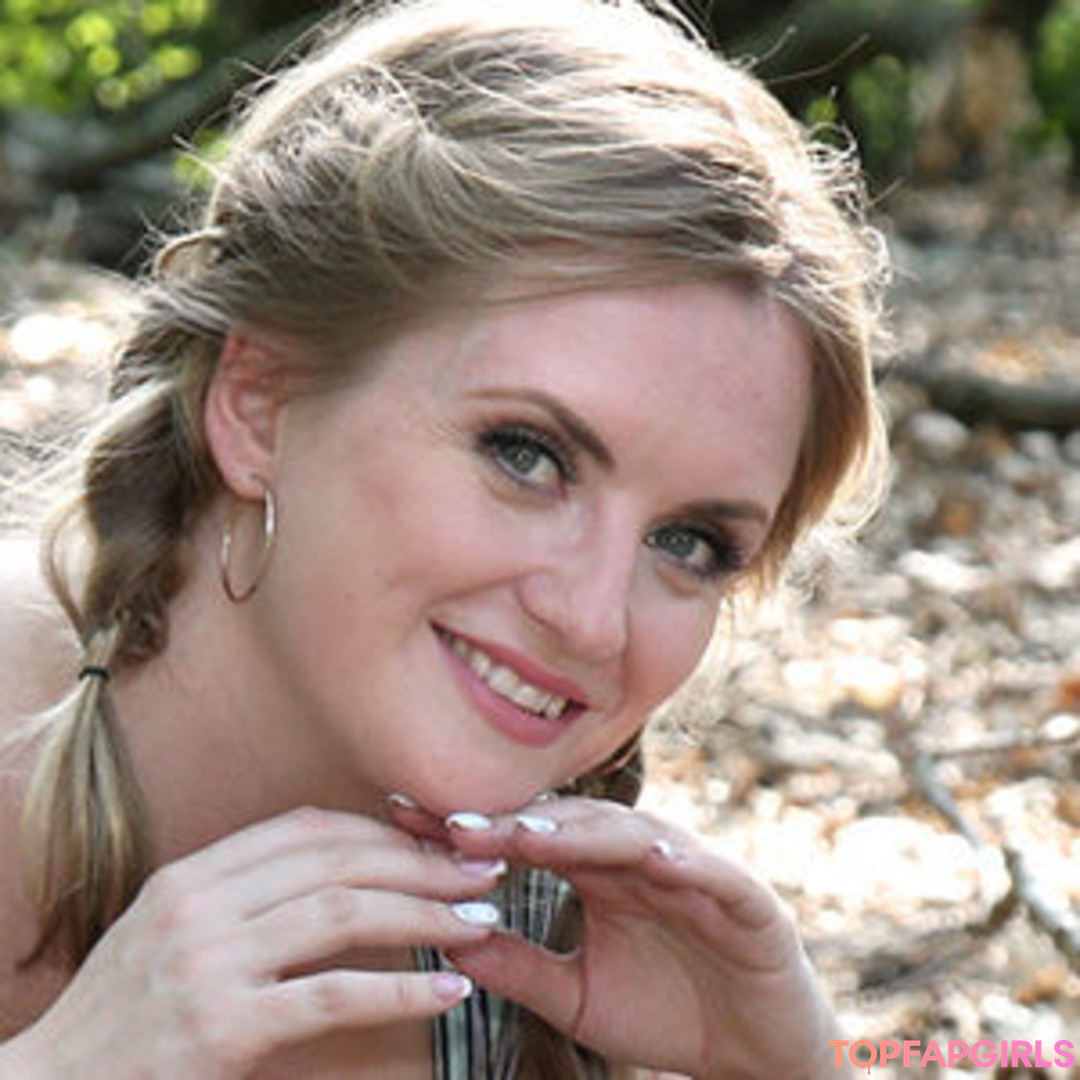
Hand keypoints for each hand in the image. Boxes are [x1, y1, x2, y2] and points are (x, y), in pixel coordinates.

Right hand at [12, 808, 504, 1078]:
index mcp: (194, 874)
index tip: (435, 841)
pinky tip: (447, 989)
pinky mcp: (222, 1028)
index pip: (309, 828)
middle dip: (422, 862)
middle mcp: (202, 904)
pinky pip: (334, 995)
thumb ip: (242, 897)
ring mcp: (210, 963)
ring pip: (345, 914)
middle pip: (339, 860)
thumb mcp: (171, 932)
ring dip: (425, 913)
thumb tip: (334, 873)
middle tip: (481, 871)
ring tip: (479, 921)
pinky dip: (401, 990)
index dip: (384, 830)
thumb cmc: (122, 1016)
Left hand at [392, 796, 848, 1079]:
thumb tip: (444, 940)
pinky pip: (712, 873)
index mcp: (596, 874)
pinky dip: (686, 863)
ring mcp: (691, 872)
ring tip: (529, 835)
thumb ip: (518, 967)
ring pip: (633, 836)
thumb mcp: (575, 997)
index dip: (476, 829)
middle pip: (571, 826)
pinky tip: (654, 860)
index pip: (529, 838)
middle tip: (452, 823)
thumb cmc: (665, 1013)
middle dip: (512, 823)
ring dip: (583, 833)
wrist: (755, 1050)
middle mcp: (637, 860)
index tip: (411, 822)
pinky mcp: (744, 899)